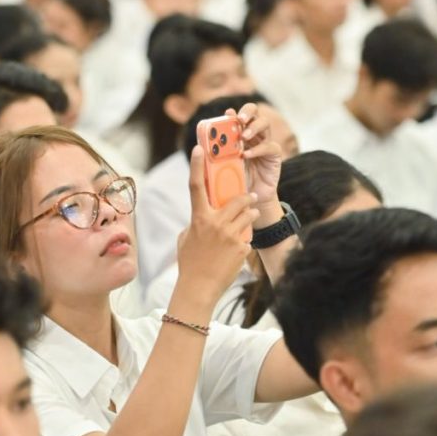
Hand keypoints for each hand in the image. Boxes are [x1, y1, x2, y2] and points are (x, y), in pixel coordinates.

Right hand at [175, 144, 259, 303]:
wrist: (199, 288)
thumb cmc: (189, 263)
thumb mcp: (186, 239)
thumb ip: (196, 222)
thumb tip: (205, 215)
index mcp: (198, 219)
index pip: (196, 186)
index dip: (197, 165)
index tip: (199, 148)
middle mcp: (215, 224)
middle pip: (237, 200)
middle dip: (246, 197)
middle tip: (250, 196)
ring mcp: (231, 236)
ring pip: (247, 215)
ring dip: (250, 215)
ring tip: (250, 217)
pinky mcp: (242, 248)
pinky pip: (247, 237)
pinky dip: (245, 240)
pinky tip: (238, 250)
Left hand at [228, 103, 283, 227]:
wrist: (248, 200)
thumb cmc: (233, 180)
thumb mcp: (221, 165)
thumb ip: (216, 154)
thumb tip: (202, 144)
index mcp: (239, 133)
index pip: (239, 115)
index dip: (235, 112)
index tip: (228, 114)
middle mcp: (253, 135)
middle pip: (255, 113)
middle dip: (247, 112)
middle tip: (240, 120)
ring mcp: (265, 143)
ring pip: (265, 124)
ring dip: (254, 127)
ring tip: (243, 136)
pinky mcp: (274, 155)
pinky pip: (269, 146)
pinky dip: (258, 149)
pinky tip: (247, 155)